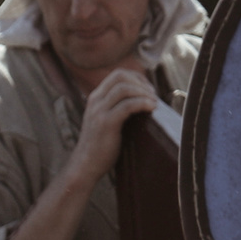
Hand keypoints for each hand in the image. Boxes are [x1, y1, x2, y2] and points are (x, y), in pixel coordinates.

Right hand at [61, 67, 159, 187]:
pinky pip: (127, 105)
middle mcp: (96, 101)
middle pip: (121, 76)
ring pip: (124, 88)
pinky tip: (151, 109)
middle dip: (141, 82)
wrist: (86, 165)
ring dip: (143, 92)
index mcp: (96, 97)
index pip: (118, 74)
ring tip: (154, 103)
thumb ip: (117, 108)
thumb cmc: (101, 146)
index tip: (149, 90)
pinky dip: (142, 103)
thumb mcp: (106, 120)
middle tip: (154, 96)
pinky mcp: (106, 123)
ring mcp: (99, 111)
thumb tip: (142, 101)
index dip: (137, 78)